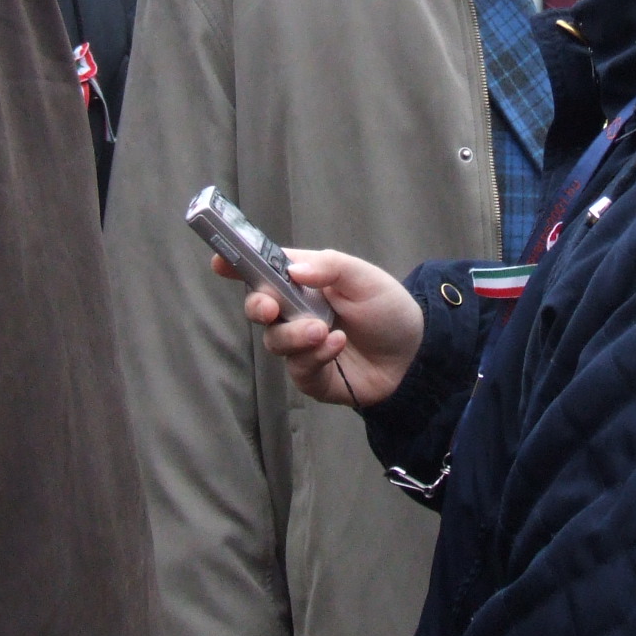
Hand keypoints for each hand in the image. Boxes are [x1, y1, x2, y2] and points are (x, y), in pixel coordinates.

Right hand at [211, 249, 422, 408]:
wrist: (416, 354)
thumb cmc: (388, 308)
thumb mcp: (364, 277)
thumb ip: (329, 267)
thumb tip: (292, 269)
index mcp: (303, 281)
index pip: (264, 270)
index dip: (238, 264)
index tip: (219, 261)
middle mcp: (296, 312)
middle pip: (258, 308)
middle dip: (257, 306)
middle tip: (270, 308)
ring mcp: (301, 345)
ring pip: (275, 341)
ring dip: (294, 335)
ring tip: (322, 330)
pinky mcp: (312, 375)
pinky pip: (298, 368)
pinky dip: (315, 356)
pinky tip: (337, 345)